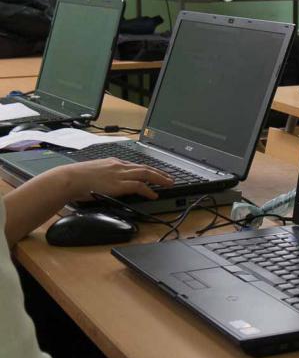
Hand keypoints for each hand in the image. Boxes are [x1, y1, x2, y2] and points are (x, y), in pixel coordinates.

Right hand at [51, 158, 173, 200]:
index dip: (150, 169)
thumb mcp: (95, 173)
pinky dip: (148, 190)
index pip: (136, 165)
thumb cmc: (77, 178)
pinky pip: (138, 186)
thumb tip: (111, 183)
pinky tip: (154, 195)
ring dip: (160, 179)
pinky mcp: (118, 184)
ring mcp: (119, 174)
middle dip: (160, 173)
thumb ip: (107, 176)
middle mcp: (119, 166)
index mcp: (114, 162)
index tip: (158, 173)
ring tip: (169, 184)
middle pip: (145, 167)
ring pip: (146, 174)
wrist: (69, 179)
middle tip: (170, 178)